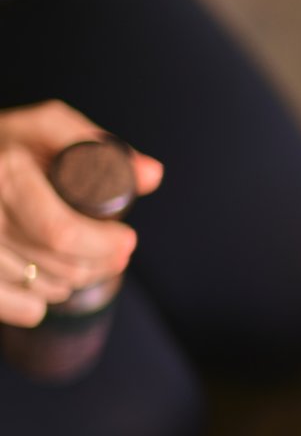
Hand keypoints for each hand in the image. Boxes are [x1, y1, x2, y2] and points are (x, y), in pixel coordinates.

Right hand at [0, 101, 163, 327]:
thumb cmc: (8, 144)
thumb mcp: (46, 127)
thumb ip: (98, 145)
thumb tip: (151, 174)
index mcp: (6, 176)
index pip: (62, 232)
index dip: (103, 244)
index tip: (127, 240)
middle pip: (59, 266)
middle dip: (100, 264)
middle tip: (118, 253)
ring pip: (42, 288)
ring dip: (73, 280)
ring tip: (82, 259)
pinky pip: (18, 308)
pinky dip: (37, 304)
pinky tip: (46, 285)